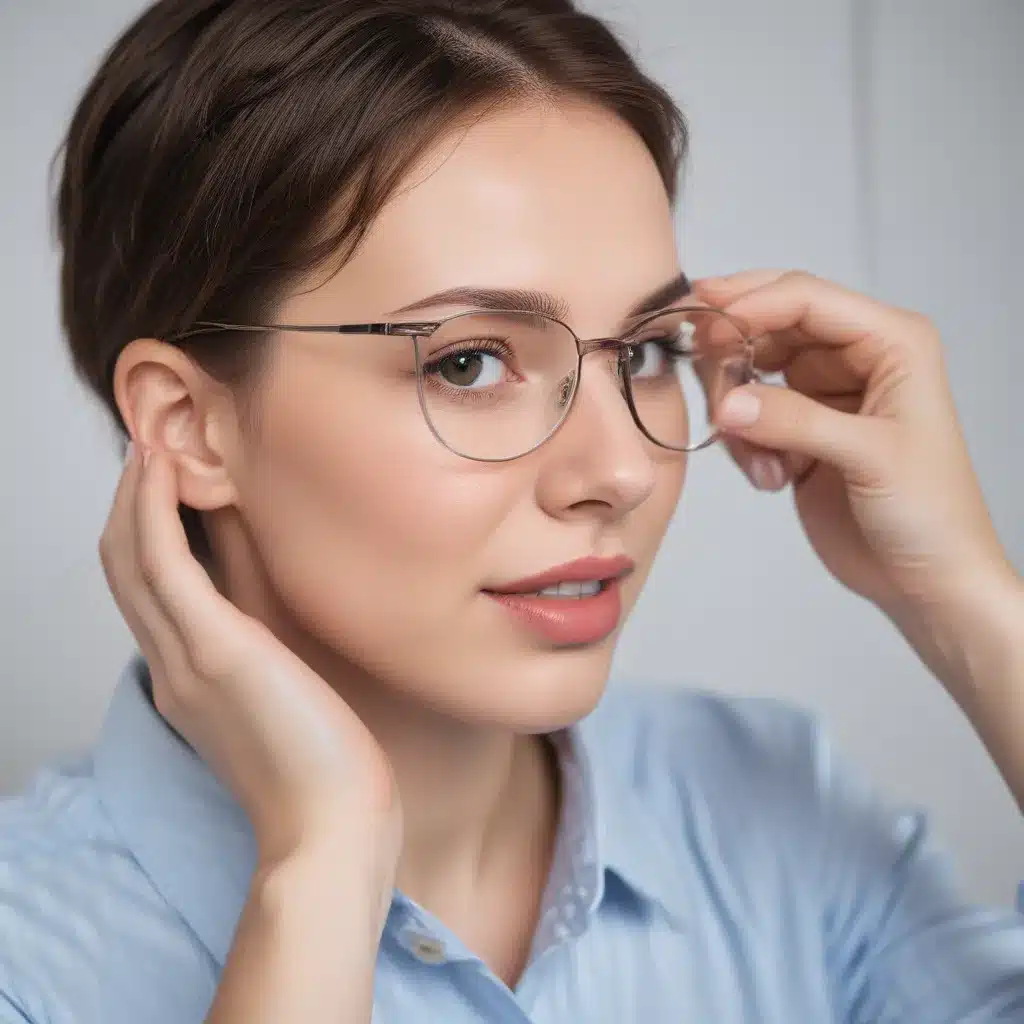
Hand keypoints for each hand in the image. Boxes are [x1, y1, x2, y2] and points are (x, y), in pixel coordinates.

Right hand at [99, 444, 401, 875]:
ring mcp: (187, 658)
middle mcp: (175, 666)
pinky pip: (163, 563)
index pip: (149, 596)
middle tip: (147, 453)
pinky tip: (161, 470)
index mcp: (191, 680)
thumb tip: (283, 624)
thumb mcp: (289, 707)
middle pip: (125, 571)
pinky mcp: (216, 649)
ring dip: (132, 497)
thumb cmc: (326, 775)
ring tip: (149, 447)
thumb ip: (271, 665)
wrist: (332, 830)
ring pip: (131, 559)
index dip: (144, 537)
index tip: (163, 489)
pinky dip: (152, 511)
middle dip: (129, 508)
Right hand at [694, 270, 1016, 621]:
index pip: (807, 299)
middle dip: (733, 353)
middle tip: (705, 382)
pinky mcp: (799, 433)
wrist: (926, 580)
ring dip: (738, 411)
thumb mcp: (869, 457)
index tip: (701, 324)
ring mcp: (823, 395)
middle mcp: (855, 358)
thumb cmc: (930, 512)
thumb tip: (726, 403)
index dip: (751, 303)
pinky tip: (770, 479)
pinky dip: (744, 444)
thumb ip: (794, 421)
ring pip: (752, 372)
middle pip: (770, 326)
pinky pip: (749, 417)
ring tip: (757, 460)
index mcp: (891, 342)